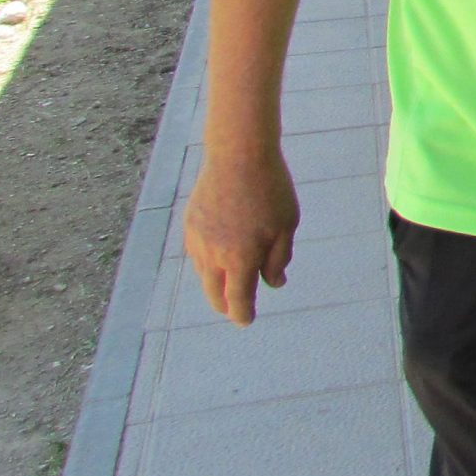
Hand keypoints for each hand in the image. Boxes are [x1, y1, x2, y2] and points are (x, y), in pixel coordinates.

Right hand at [183, 150, 299, 326]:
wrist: (238, 154)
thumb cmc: (270, 189)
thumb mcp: (286, 226)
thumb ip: (279, 259)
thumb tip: (274, 283)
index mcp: (239, 259)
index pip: (238, 301)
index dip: (243, 315)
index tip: (248, 321)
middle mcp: (212, 255)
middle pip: (214, 295)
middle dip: (226, 306)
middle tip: (236, 310)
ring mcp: (197, 240)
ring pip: (203, 275)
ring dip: (216, 283)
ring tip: (230, 282)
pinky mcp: (189, 224)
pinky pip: (196, 254)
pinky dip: (207, 263)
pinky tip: (219, 257)